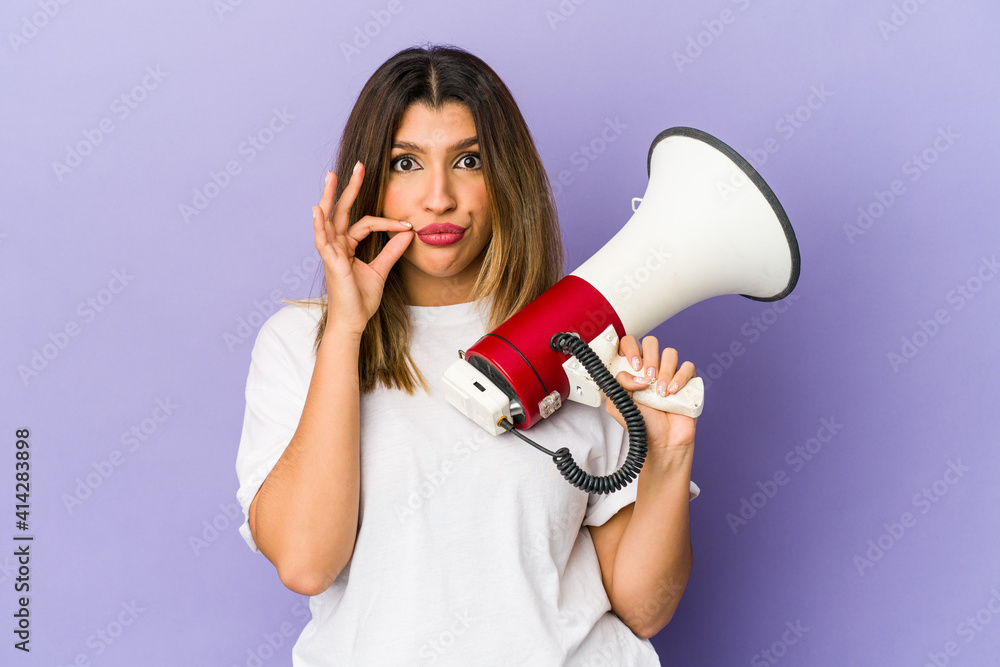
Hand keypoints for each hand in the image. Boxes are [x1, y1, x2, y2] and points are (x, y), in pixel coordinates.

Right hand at [313, 162, 414, 334]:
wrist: (354, 322)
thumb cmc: (361, 300)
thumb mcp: (381, 270)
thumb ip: (392, 251)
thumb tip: (407, 234)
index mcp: (347, 246)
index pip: (366, 223)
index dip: (388, 222)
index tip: (408, 225)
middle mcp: (336, 245)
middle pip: (341, 210)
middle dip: (349, 188)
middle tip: (358, 166)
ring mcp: (331, 252)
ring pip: (328, 219)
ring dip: (329, 196)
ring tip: (331, 176)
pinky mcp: (330, 262)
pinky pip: (322, 240)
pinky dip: (319, 224)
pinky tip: (317, 209)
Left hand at [604, 335, 697, 457]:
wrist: (663, 441)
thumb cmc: (642, 424)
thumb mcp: (618, 405)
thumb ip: (616, 385)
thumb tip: (632, 374)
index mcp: (633, 370)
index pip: (629, 344)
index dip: (630, 348)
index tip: (632, 365)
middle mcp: (651, 368)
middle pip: (651, 342)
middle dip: (649, 358)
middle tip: (648, 379)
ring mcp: (670, 373)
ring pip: (670, 353)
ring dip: (665, 371)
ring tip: (661, 392)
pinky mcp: (687, 381)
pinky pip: (688, 367)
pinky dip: (680, 378)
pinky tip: (672, 393)